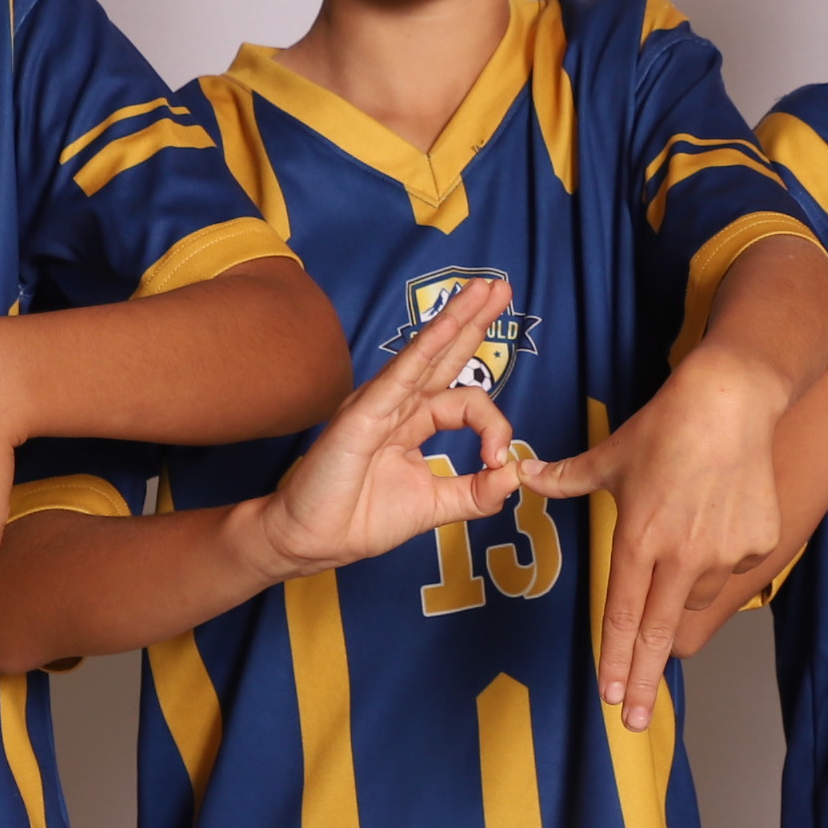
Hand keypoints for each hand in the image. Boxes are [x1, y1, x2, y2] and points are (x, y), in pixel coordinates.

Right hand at [238, 278, 525, 579]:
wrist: (312, 541)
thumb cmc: (360, 518)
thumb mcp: (434, 506)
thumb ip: (475, 492)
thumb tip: (515, 476)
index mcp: (412, 421)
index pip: (463, 401)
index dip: (494, 426)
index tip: (499, 462)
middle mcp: (396, 404)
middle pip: (443, 354)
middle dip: (474, 319)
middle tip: (501, 287)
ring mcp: (378, 404)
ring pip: (425, 354)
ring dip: (457, 319)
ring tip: (485, 289)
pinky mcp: (362, 415)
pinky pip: (400, 376)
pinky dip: (426, 348)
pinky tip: (450, 325)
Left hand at [520, 342, 789, 728]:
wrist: (731, 400)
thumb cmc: (666, 426)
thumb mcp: (609, 456)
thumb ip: (566, 478)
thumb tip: (525, 477)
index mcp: (639, 539)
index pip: (623, 615)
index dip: (616, 660)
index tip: (612, 698)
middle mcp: (681, 555)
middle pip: (659, 633)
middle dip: (645, 682)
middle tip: (636, 722)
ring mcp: (722, 552)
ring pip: (696, 595)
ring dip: (682, 592)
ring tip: (683, 543)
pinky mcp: (757, 542)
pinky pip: (732, 568)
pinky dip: (719, 559)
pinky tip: (716, 521)